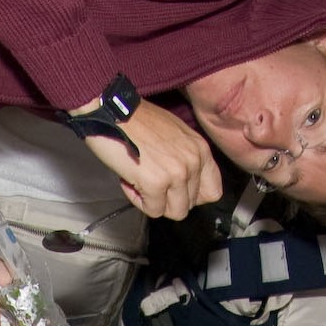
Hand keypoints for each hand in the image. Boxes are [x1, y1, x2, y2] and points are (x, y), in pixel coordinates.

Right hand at [80, 100, 220, 220]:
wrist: (113, 113)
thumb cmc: (137, 121)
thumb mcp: (176, 134)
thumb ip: (186, 158)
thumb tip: (184, 183)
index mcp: (200, 149)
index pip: (213, 191)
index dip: (192, 196)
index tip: (175, 189)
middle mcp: (193, 162)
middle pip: (190, 204)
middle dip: (168, 198)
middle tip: (149, 178)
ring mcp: (176, 174)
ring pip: (174, 212)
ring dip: (154, 201)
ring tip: (140, 179)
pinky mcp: (156, 183)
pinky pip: (153, 210)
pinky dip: (138, 200)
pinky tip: (130, 180)